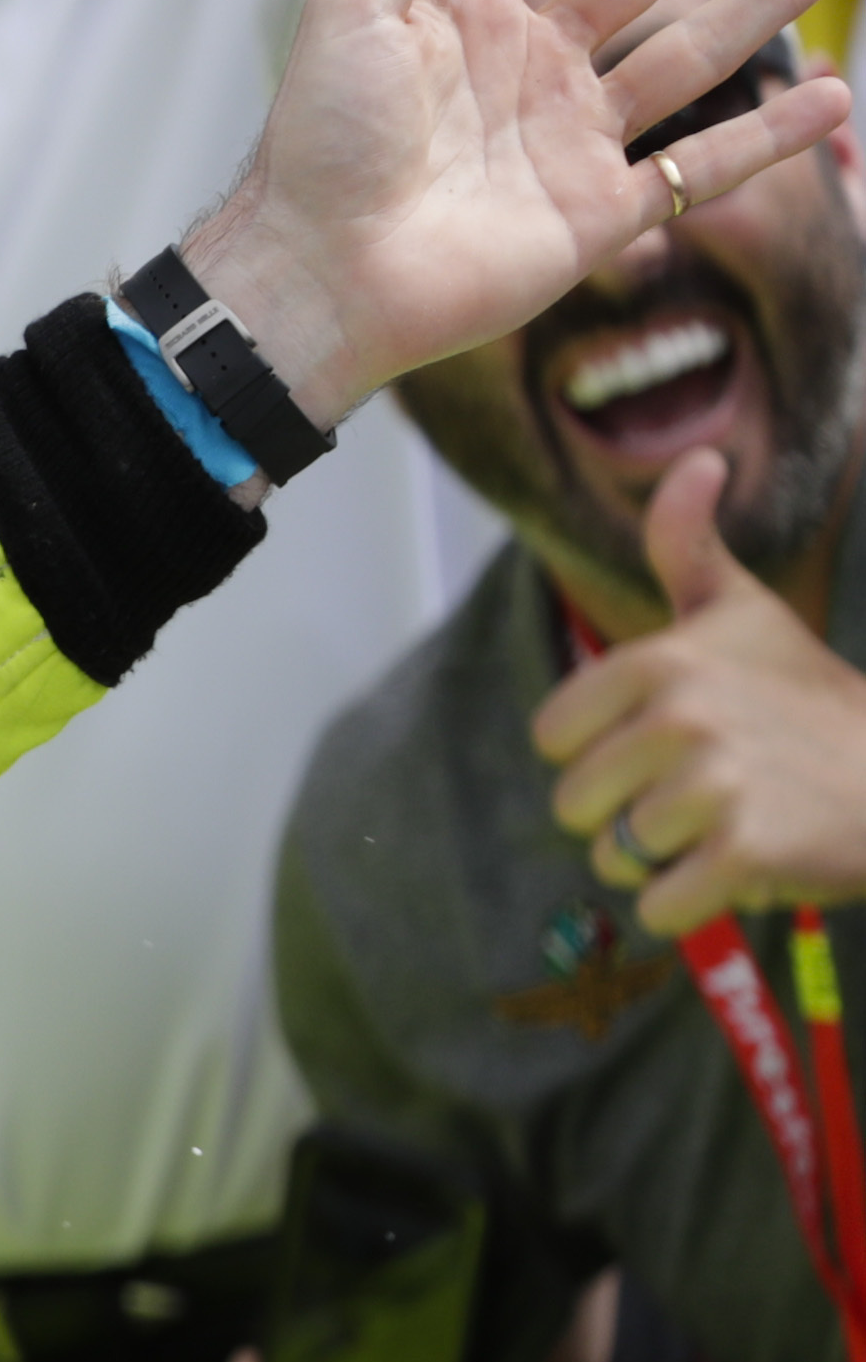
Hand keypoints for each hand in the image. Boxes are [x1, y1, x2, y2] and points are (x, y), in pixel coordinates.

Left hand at [182, 0, 858, 421]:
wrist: (321, 270)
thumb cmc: (317, 143)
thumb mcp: (349, 9)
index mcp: (460, 4)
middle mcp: (526, 58)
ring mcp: (568, 131)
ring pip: (691, 54)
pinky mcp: (598, 207)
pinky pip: (699, 167)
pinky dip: (768, 137)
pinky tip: (827, 96)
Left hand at [534, 450, 865, 933]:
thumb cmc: (807, 697)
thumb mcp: (742, 610)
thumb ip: (687, 542)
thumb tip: (695, 457)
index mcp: (657, 662)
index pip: (554, 737)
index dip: (599, 752)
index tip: (663, 743)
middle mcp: (678, 718)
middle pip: (576, 804)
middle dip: (626, 812)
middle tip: (701, 793)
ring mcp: (712, 786)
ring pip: (616, 855)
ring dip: (663, 859)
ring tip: (725, 826)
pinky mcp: (745, 852)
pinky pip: (658, 904)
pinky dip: (688, 904)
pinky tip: (738, 868)